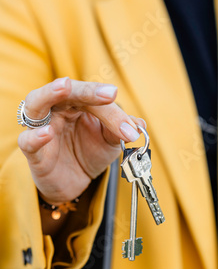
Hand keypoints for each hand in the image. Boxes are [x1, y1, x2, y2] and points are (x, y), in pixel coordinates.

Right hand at [18, 78, 144, 203]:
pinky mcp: (32, 152)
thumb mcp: (109, 142)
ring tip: (65, 87)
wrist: (74, 181)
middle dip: (87, 90)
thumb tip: (139, 124)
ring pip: (36, 103)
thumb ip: (120, 130)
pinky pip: (28, 141)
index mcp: (77, 102)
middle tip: (109, 93)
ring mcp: (41, 127)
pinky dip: (36, 136)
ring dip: (50, 93)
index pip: (94, 98)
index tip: (130, 126)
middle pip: (66, 91)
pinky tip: (47, 133)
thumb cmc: (89, 152)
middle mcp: (56, 109)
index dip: (113, 111)